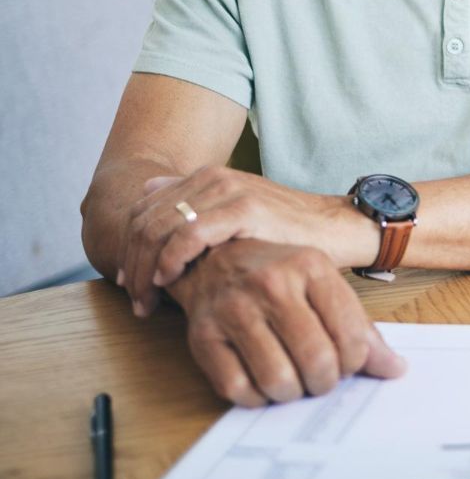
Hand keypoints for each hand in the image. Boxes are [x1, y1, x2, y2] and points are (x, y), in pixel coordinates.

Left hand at [119, 166, 374, 315]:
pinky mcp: (245, 208)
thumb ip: (193, 203)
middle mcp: (212, 178)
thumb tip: (148, 190)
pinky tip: (169, 280)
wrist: (333, 228)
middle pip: (144, 221)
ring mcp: (228, 190)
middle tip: (136, 300)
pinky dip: (171, 259)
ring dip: (146, 270)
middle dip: (133, 265)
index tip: (129, 283)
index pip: (143, 211)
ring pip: (160, 228)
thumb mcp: (234, 214)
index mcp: (204, 178)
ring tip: (149, 300)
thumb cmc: (284, 232)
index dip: (127, 249)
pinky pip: (190, 234)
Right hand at [165, 239, 405, 405]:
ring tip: (294, 381)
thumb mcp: (325, 286)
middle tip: (322, 378)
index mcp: (311, 266)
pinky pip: (237, 389)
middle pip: (316, 360)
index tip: (348, 364)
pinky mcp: (202, 336)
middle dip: (326, 382)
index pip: (351, 334)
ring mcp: (233, 309)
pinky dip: (256, 398)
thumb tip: (395, 369)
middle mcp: (271, 284)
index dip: (356, 362)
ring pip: (278, 380)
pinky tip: (263, 383)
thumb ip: (360, 327)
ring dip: (292, 393)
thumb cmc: (279, 277)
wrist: (214, 259)